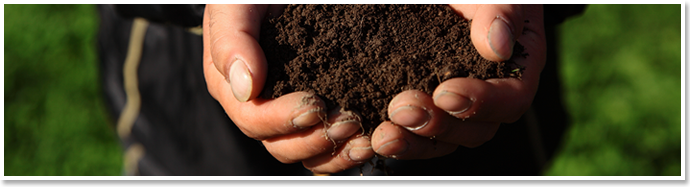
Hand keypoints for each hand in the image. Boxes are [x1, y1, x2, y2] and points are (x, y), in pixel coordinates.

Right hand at [202, 5, 374, 173]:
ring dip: (337, 152)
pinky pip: (330, 146)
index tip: (315, 105)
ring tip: (363, 139)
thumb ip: (232, 41)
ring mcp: (292, 114)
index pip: (253, 119)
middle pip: (282, 146)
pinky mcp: (321, 112)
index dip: (282, 119)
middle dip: (315, 138)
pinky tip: (368, 141)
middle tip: (348, 122)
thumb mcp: (234, 7)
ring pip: (308, 153)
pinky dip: (348, 150)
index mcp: (235, 89)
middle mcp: (261, 109)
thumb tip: (244, 89)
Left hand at [371, 5, 545, 158]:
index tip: (445, 93)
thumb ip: (501, 11)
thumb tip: (498, 47)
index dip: (481, 103)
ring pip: (442, 142)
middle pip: (475, 130)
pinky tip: (369, 138)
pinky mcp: (424, 111)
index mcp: (516, 70)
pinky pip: (414, 137)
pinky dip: (394, 140)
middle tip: (402, 109)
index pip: (511, 99)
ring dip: (412, 143)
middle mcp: (490, 98)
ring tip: (383, 136)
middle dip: (438, 125)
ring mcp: (455, 110)